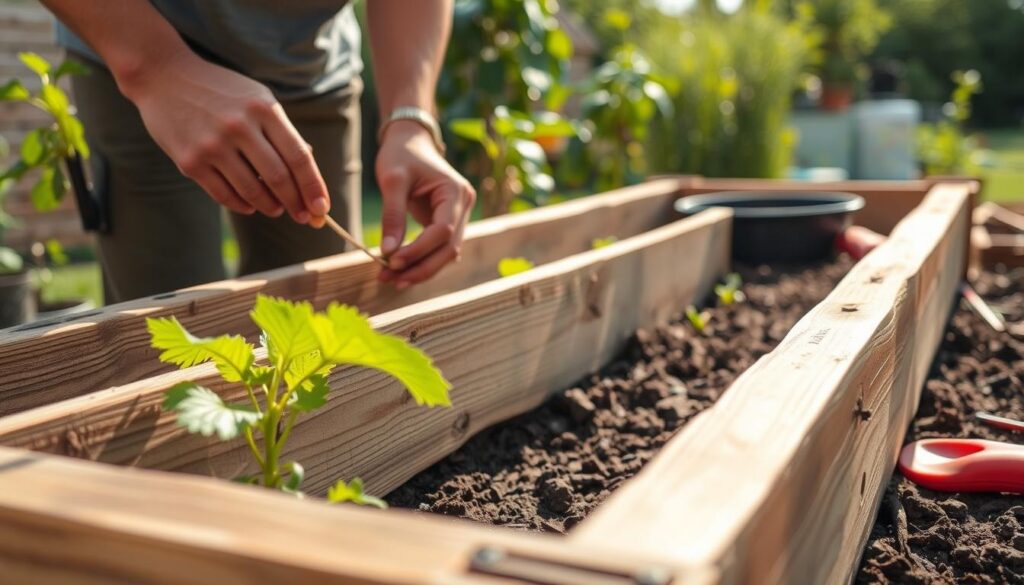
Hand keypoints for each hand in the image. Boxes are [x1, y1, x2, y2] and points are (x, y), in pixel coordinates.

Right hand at [121, 51, 330, 225]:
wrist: (164, 76)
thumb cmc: (221, 91)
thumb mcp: (257, 98)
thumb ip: (281, 131)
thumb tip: (307, 172)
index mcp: (263, 109)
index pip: (298, 157)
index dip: (313, 186)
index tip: (322, 207)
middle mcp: (239, 127)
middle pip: (278, 177)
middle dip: (295, 202)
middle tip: (303, 216)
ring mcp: (212, 145)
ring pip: (252, 190)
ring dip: (269, 206)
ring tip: (276, 209)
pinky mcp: (190, 161)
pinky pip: (223, 194)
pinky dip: (242, 205)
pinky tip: (250, 206)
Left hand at [376, 121, 474, 287]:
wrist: (410, 141)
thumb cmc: (401, 154)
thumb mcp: (392, 180)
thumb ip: (392, 215)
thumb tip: (388, 253)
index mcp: (456, 192)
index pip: (443, 231)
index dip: (418, 251)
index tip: (391, 262)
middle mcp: (465, 206)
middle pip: (449, 249)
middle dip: (420, 268)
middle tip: (389, 279)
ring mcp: (460, 216)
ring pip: (446, 254)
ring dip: (420, 269)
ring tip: (390, 279)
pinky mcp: (449, 222)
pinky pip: (439, 248)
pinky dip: (421, 261)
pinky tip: (399, 270)